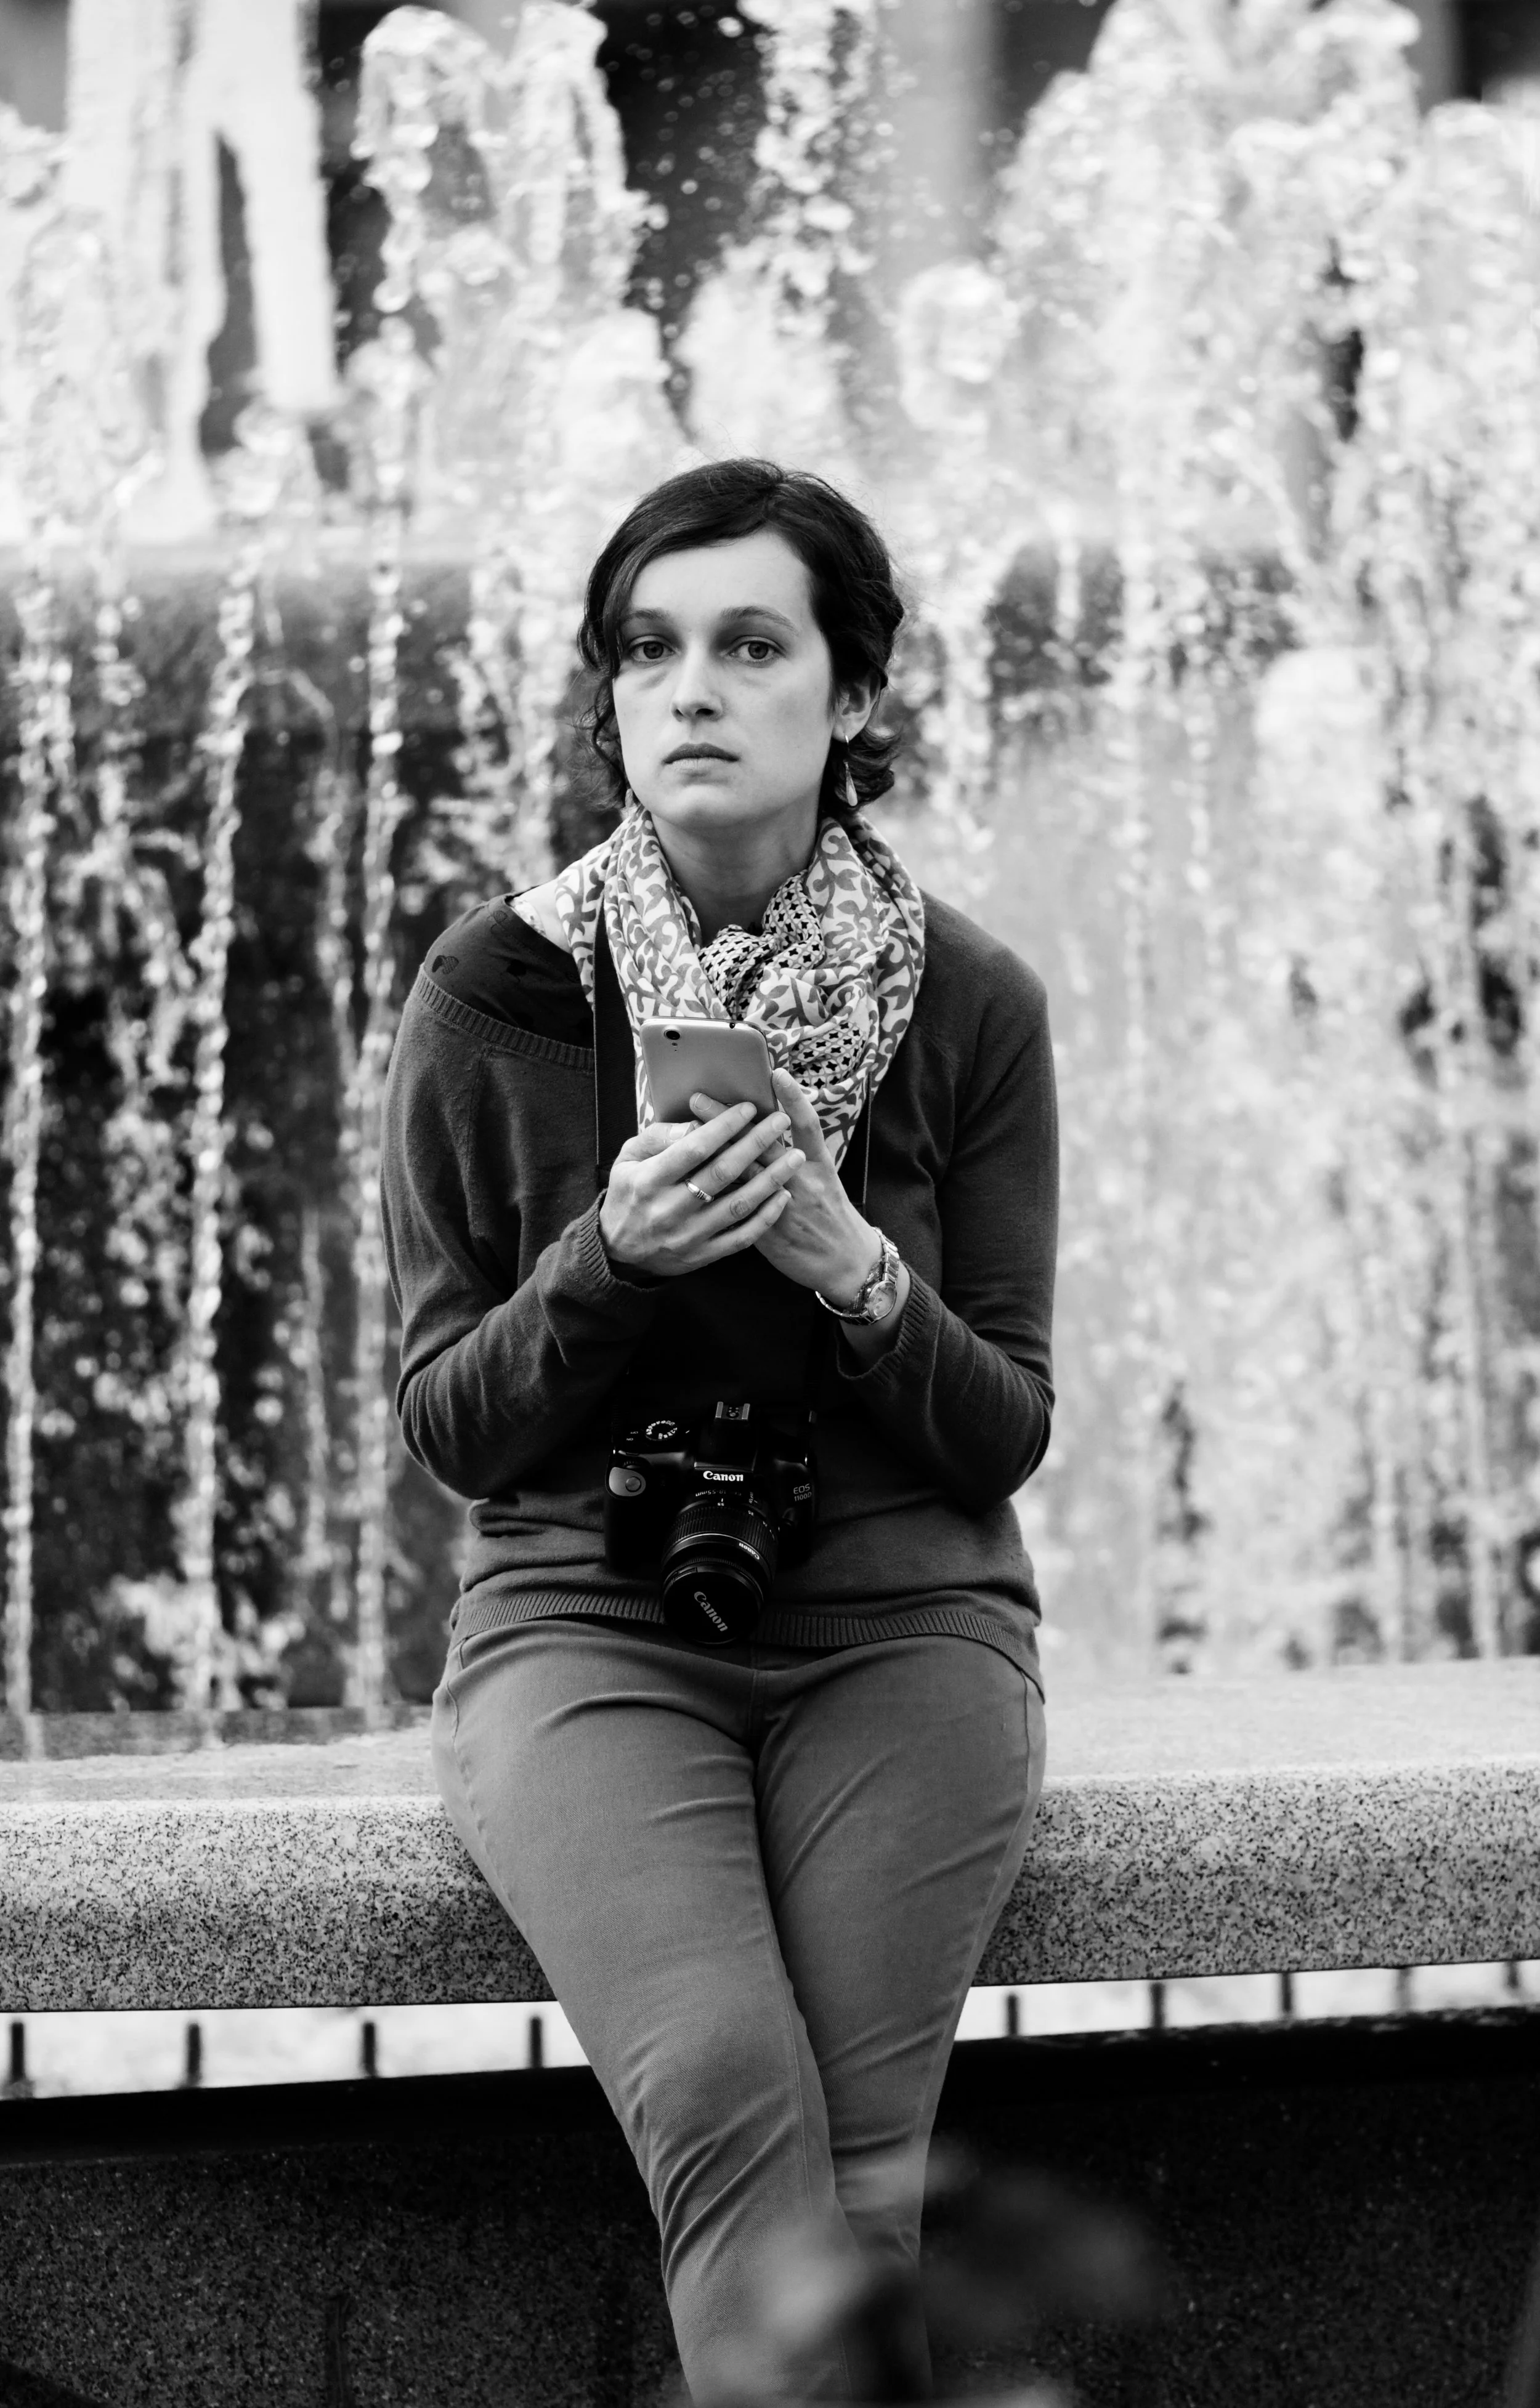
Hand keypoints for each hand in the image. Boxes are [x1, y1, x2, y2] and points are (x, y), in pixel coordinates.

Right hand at [599, 1100, 804, 1278]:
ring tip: (795, 1157)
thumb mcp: (628, 1158)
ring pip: (738, 1205)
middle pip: (722, 1172)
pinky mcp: (702, 1255)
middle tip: (780, 1121)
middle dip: (756, 1143)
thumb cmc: (627, 1193)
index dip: (724, 1126)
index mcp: (649, 1180)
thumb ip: (659, 1138)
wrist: (617, 1251)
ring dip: (771, 1179)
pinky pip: (741, 1238)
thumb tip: (696, 1123)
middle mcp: (670, 1209)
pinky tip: (783, 1197)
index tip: (749, 1108)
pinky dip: (766, 1218)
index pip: (694, 1149)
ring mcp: (688, 1235)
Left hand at [692, 1069, 879, 1303]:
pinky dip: (717, 1192)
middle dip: (728, 1119)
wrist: (847, 1263)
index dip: (792, 1098)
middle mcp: (803, 1180)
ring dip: (713, 1150)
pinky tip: (692, 1179)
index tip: (775, 1073)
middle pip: (763, 1143)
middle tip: (698, 1097)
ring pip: (744, 1173)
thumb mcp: (827, 1178)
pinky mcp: (769, 1232)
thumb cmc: (834, 1215)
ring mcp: (785, 1206)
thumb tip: (769, 1125)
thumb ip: (799, 1154)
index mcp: (819, 1164)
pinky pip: (738, 1207)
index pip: (806, 1124)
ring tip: (687, 1130)